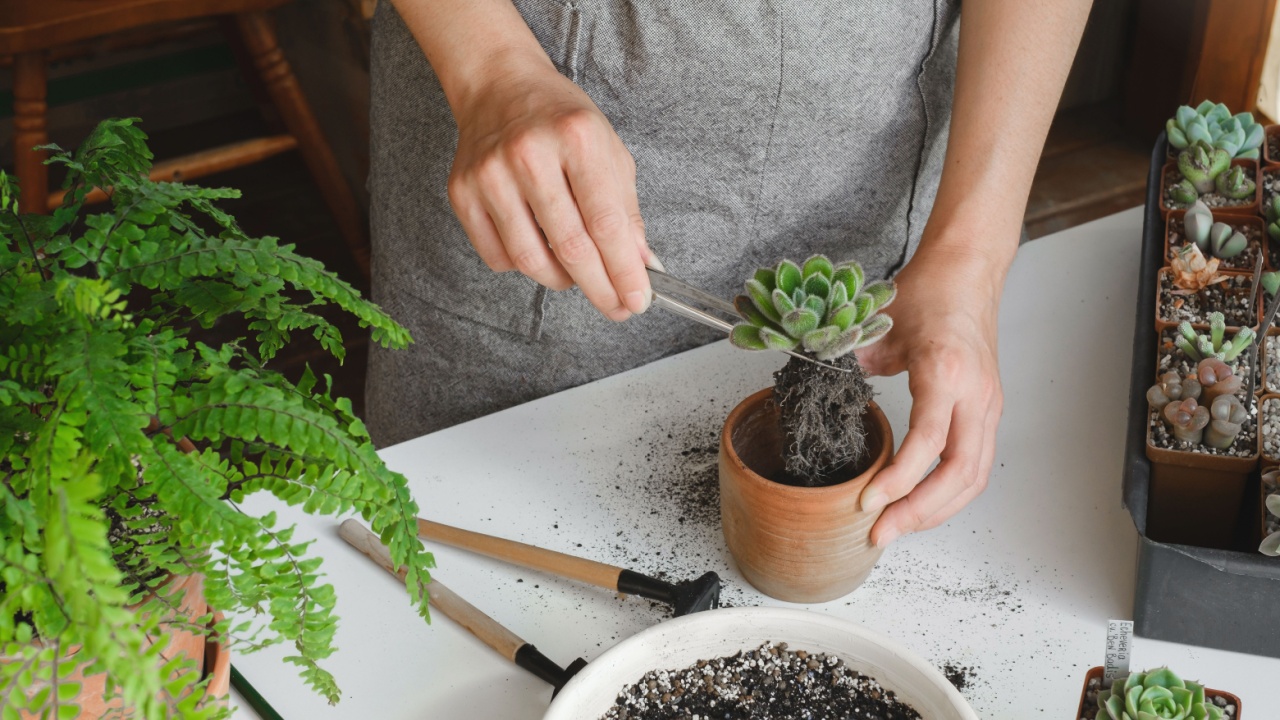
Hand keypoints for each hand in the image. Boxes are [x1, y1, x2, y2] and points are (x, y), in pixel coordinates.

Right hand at [446, 53, 653, 320]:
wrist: (499, 86)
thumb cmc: (560, 120)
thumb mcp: (608, 150)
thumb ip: (626, 210)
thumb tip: (640, 266)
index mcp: (577, 138)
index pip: (606, 223)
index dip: (624, 271)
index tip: (637, 300)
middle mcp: (530, 155)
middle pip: (570, 248)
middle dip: (600, 288)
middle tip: (616, 307)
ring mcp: (490, 175)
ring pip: (531, 261)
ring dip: (563, 280)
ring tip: (578, 274)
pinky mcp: (462, 192)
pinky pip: (498, 257)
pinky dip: (524, 265)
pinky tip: (539, 248)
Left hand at [853, 247, 1004, 546]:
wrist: (968, 272)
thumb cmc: (927, 293)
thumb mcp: (879, 326)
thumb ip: (851, 366)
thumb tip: (819, 396)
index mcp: (947, 373)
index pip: (929, 443)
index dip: (899, 481)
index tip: (867, 503)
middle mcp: (976, 395)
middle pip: (959, 474)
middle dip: (919, 512)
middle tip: (879, 533)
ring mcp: (988, 406)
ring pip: (974, 478)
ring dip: (937, 510)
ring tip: (897, 527)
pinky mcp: (988, 412)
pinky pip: (976, 465)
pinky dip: (949, 493)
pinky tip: (919, 504)